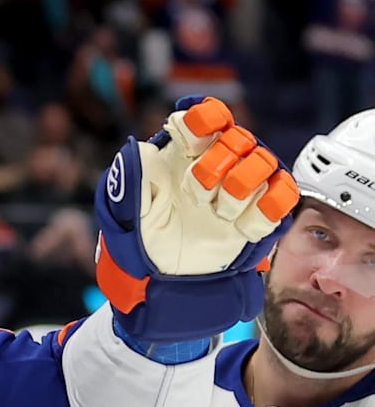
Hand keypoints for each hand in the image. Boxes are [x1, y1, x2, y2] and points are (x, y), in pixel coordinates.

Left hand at [93, 95, 298, 341]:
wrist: (158, 288)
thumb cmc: (138, 245)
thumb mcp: (123, 215)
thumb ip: (128, 182)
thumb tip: (139, 149)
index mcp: (182, 157)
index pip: (205, 118)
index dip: (203, 118)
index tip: (190, 132)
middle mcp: (215, 168)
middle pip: (237, 138)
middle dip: (218, 161)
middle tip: (197, 191)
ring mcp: (239, 192)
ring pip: (263, 163)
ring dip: (239, 185)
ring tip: (216, 211)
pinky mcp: (258, 220)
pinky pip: (283, 197)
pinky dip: (269, 205)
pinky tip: (244, 221)